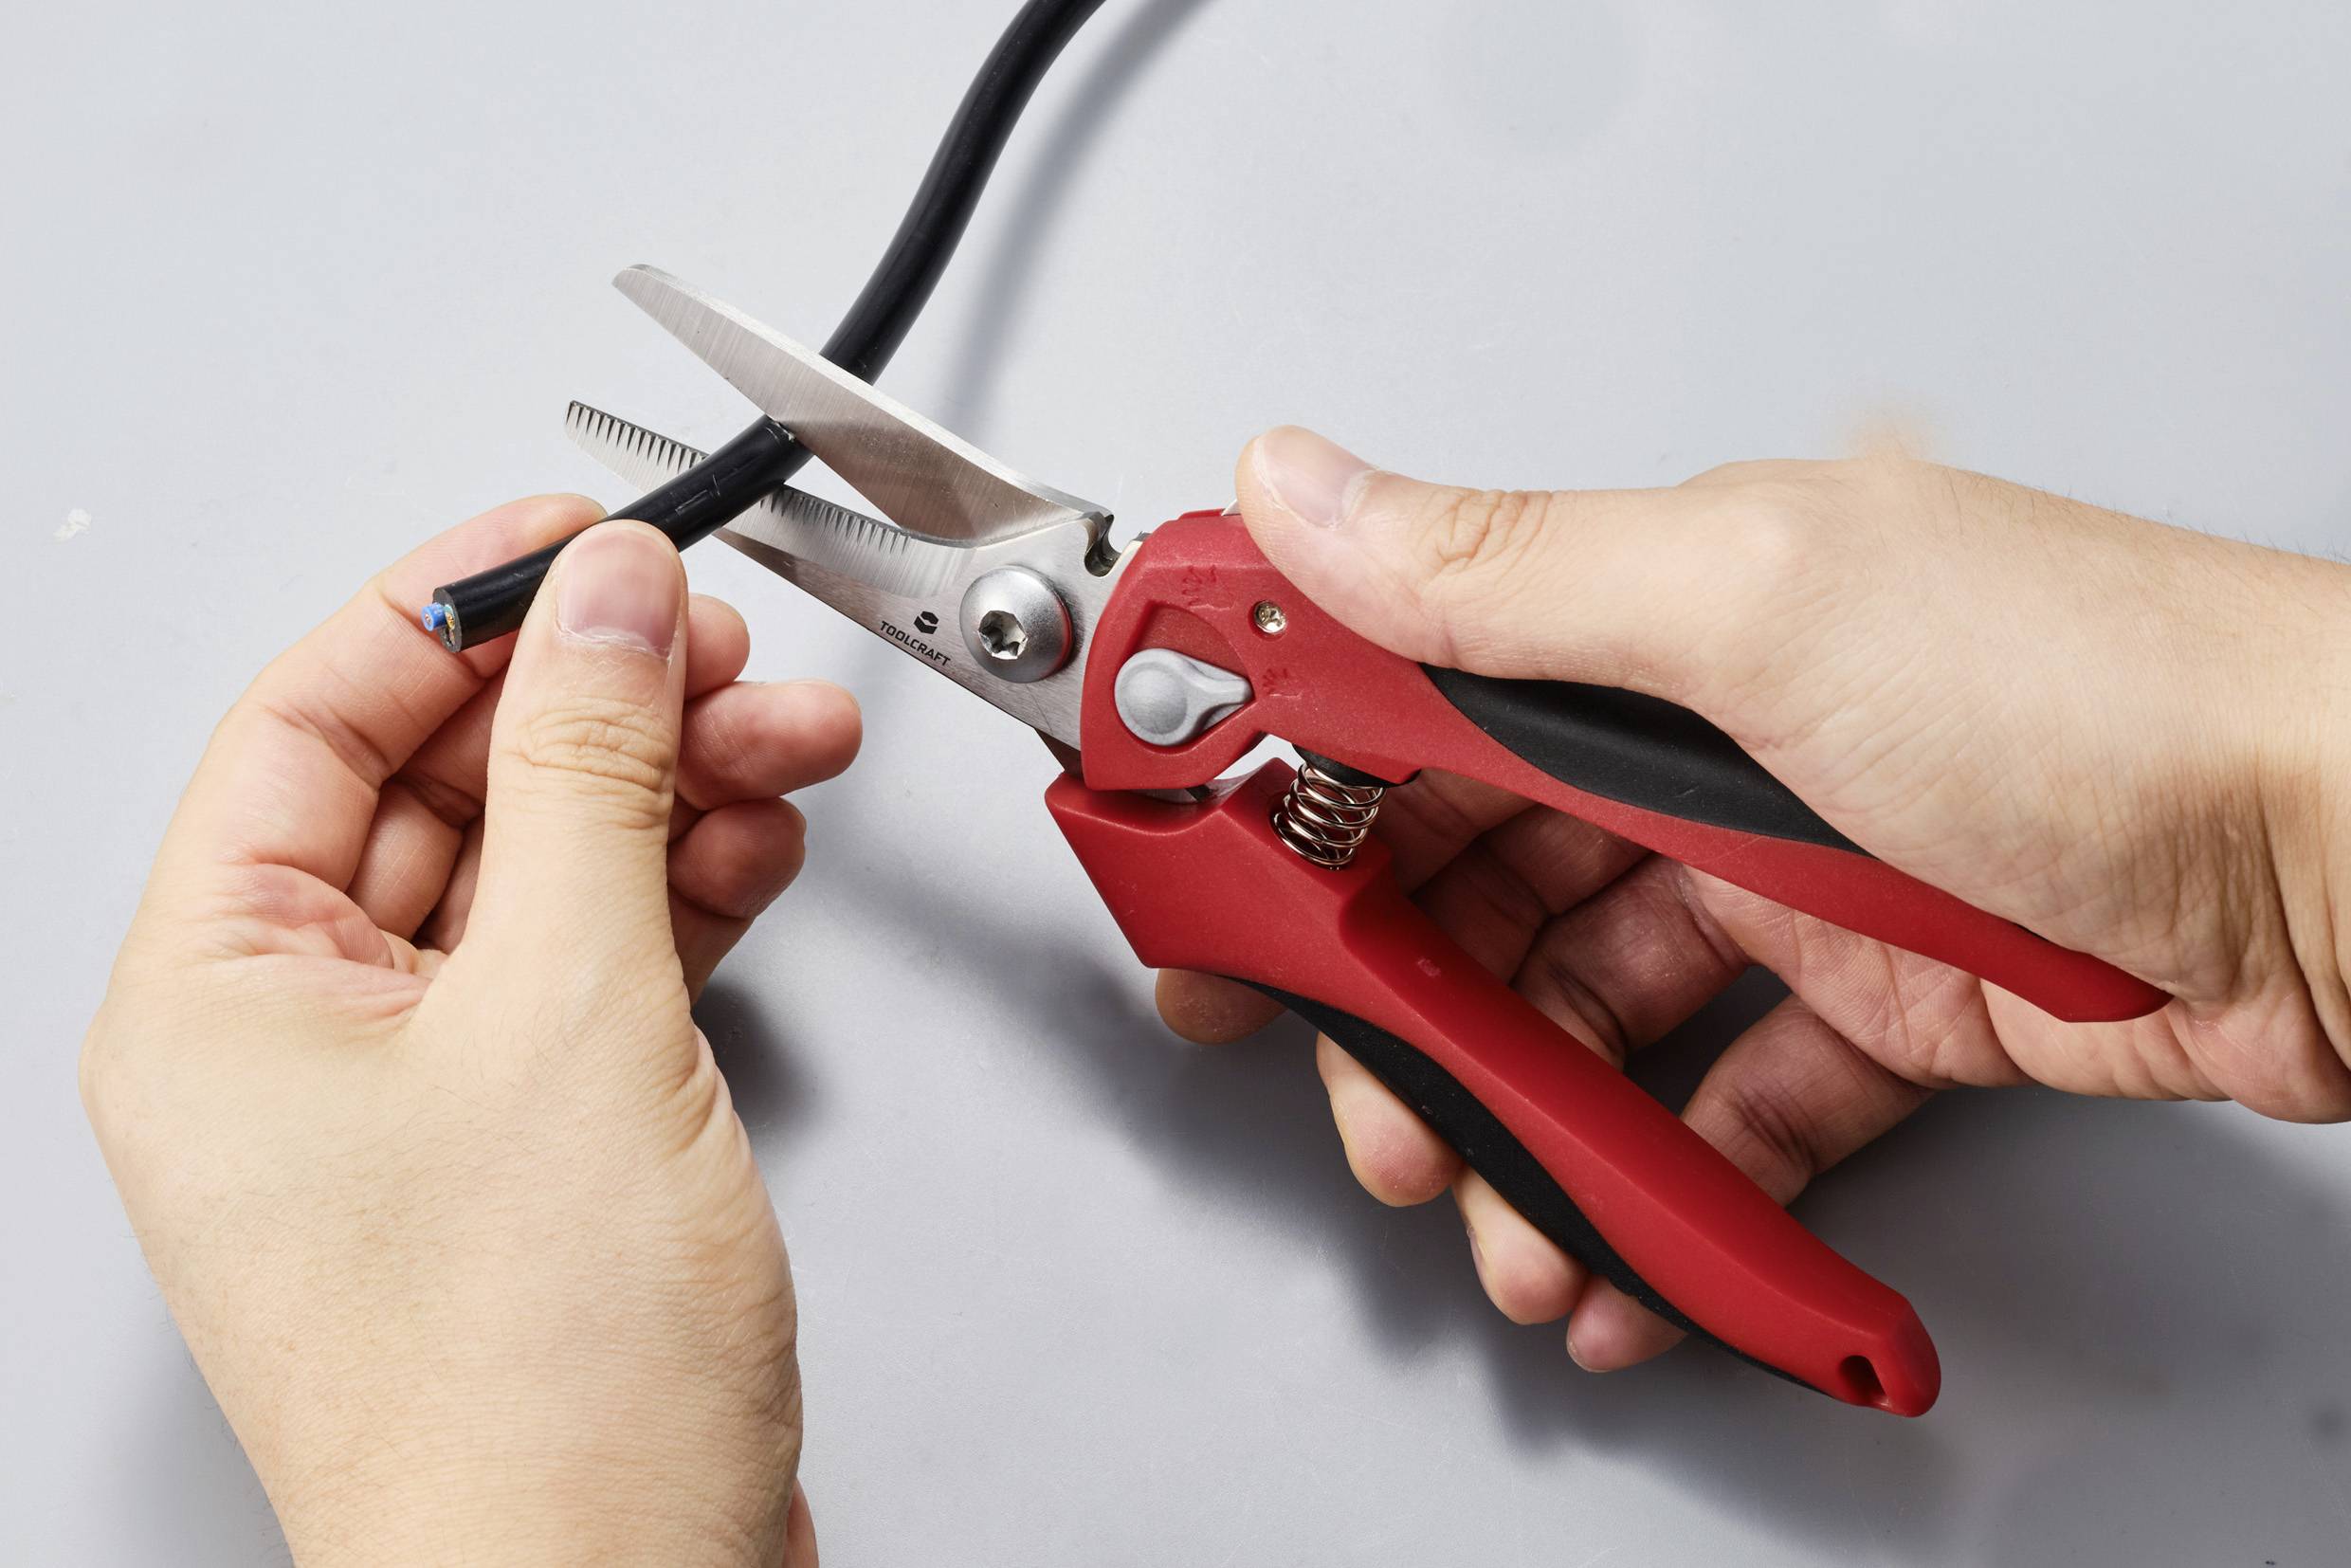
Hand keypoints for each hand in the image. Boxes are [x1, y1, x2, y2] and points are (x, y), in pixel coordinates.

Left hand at [81, 500, 854, 1565]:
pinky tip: (756, 852)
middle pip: (439, 786)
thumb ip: (590, 774)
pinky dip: (678, 897)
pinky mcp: (522, 1146)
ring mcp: (411, 1101)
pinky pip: (585, 964)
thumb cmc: (534, 1400)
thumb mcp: (569, 1013)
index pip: (314, 716)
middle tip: (718, 646)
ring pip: (532, 871)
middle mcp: (294, 1044)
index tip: (585, 537)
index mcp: (219, 997)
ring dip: (664, 794)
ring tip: (786, 742)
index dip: (455, 602)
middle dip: (596, 702)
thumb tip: (609, 602)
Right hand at [1160, 429, 2350, 1371]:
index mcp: (1654, 618)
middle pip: (1474, 887)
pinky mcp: (1873, 1006)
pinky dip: (1668, 1181)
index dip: (1280, 799)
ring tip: (1521, 1223)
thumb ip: (1501, 577)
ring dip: (1530, 1129)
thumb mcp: (1758, 610)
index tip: (1204, 893)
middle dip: (1403, 1015)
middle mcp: (1706, 742)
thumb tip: (1302, 490)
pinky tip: (1642, 1246)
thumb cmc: (2103, 696)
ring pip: (1584, 1014)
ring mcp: (1784, 882)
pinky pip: (1721, 1101)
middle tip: (1370, 1105)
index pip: (1396, 697)